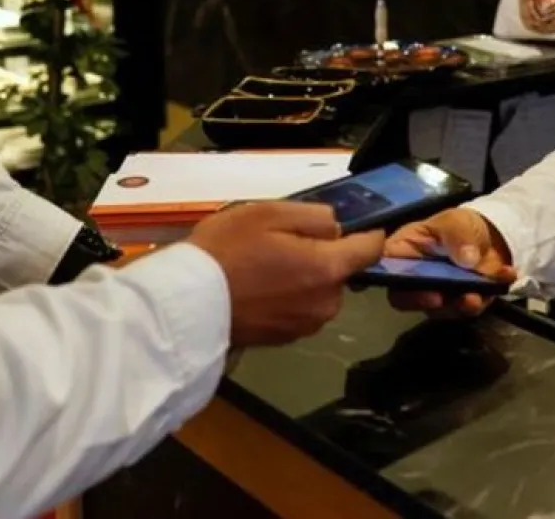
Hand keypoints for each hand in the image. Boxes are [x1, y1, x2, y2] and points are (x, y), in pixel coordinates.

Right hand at [189, 201, 383, 347]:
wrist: (182, 307)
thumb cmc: (226, 252)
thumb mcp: (270, 213)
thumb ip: (316, 216)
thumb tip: (336, 228)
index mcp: (329, 269)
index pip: (372, 248)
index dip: (367, 232)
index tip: (354, 224)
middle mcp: (327, 303)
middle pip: (341, 271)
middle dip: (323, 256)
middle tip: (282, 244)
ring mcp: (305, 325)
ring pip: (319, 291)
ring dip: (304, 278)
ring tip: (264, 267)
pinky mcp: (284, 340)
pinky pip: (299, 309)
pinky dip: (287, 298)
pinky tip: (257, 288)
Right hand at [383, 208, 515, 315]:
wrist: (489, 236)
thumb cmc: (458, 226)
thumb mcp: (455, 222)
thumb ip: (457, 236)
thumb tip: (465, 259)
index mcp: (402, 254)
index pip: (385, 271)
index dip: (391, 282)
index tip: (412, 285)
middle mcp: (414, 279)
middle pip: (408, 298)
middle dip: (426, 301)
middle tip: (441, 299)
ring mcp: (437, 294)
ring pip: (441, 309)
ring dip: (460, 305)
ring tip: (477, 296)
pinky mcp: (461, 303)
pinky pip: (471, 306)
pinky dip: (489, 295)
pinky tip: (506, 276)